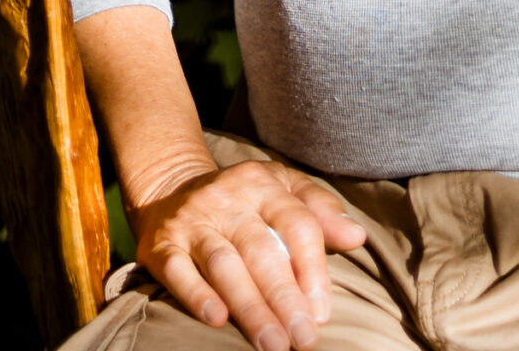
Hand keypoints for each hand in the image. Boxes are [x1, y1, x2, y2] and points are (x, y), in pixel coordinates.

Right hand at [131, 155, 367, 350]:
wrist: (170, 184)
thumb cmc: (242, 199)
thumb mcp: (282, 188)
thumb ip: (320, 211)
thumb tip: (357, 237)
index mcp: (263, 184)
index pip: (296, 223)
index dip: (312, 268)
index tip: (322, 312)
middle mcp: (228, 199)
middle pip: (261, 250)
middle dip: (285, 298)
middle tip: (303, 338)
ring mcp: (193, 221)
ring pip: (224, 264)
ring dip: (250, 306)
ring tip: (272, 343)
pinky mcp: (162, 244)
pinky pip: (178, 270)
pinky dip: (196, 295)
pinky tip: (217, 320)